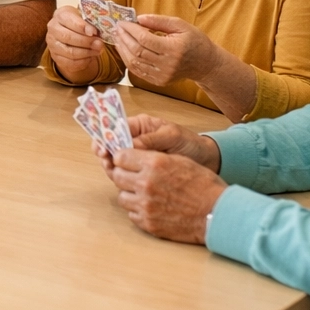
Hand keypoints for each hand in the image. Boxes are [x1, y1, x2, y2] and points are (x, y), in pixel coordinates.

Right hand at [46, 5, 103, 81]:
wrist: (71, 36)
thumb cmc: (81, 23)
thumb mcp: (85, 14)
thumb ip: (94, 11)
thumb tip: (102, 8)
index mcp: (60, 14)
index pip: (68, 20)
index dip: (82, 26)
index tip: (94, 31)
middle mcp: (53, 28)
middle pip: (68, 37)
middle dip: (87, 41)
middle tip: (100, 43)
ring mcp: (53, 44)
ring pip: (70, 52)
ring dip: (87, 53)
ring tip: (99, 50)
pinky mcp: (56, 57)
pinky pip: (70, 63)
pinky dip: (83, 62)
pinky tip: (91, 57)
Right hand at [91, 114, 221, 173]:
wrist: (206, 161)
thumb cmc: (190, 143)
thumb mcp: (172, 136)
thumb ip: (151, 139)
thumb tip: (131, 145)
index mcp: (139, 126)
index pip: (114, 129)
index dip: (105, 138)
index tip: (103, 149)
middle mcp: (134, 141)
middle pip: (111, 147)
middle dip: (106, 155)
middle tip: (107, 164)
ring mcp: (137, 158)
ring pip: (116, 163)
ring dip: (112, 168)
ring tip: (114, 173)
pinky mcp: (141, 173)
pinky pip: (126, 176)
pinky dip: (122, 179)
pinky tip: (124, 183)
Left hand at [106, 148, 226, 243]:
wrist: (218, 213)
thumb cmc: (204, 185)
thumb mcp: (180, 161)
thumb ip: (154, 158)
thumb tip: (135, 156)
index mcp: (154, 163)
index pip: (120, 156)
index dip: (123, 158)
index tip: (127, 161)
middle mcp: (146, 183)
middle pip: (117, 176)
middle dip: (124, 175)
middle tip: (134, 177)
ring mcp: (145, 205)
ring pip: (122, 197)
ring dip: (130, 194)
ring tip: (146, 194)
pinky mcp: (148, 223)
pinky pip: (131, 214)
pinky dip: (138, 210)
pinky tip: (152, 207)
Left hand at [113, 14, 235, 88]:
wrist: (205, 64)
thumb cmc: (194, 41)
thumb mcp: (181, 25)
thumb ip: (159, 21)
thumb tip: (138, 18)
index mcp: (174, 49)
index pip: (145, 39)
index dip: (131, 30)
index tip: (122, 22)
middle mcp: (167, 65)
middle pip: (137, 51)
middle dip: (123, 38)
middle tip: (116, 28)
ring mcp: (163, 75)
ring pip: (134, 63)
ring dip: (122, 49)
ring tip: (117, 37)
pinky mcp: (159, 81)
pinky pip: (138, 71)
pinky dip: (128, 60)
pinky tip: (123, 49)